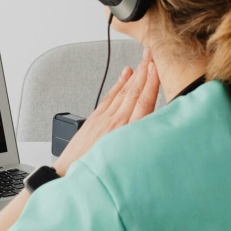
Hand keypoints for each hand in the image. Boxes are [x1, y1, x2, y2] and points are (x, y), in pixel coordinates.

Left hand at [53, 48, 159, 176]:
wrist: (72, 176)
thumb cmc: (100, 171)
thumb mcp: (127, 160)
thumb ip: (141, 140)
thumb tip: (158, 127)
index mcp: (127, 134)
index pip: (144, 102)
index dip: (152, 83)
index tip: (158, 68)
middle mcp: (116, 123)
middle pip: (135, 92)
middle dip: (145, 71)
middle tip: (153, 54)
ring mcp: (105, 119)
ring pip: (124, 92)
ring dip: (135, 74)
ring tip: (144, 60)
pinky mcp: (95, 119)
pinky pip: (110, 97)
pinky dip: (119, 84)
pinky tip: (126, 74)